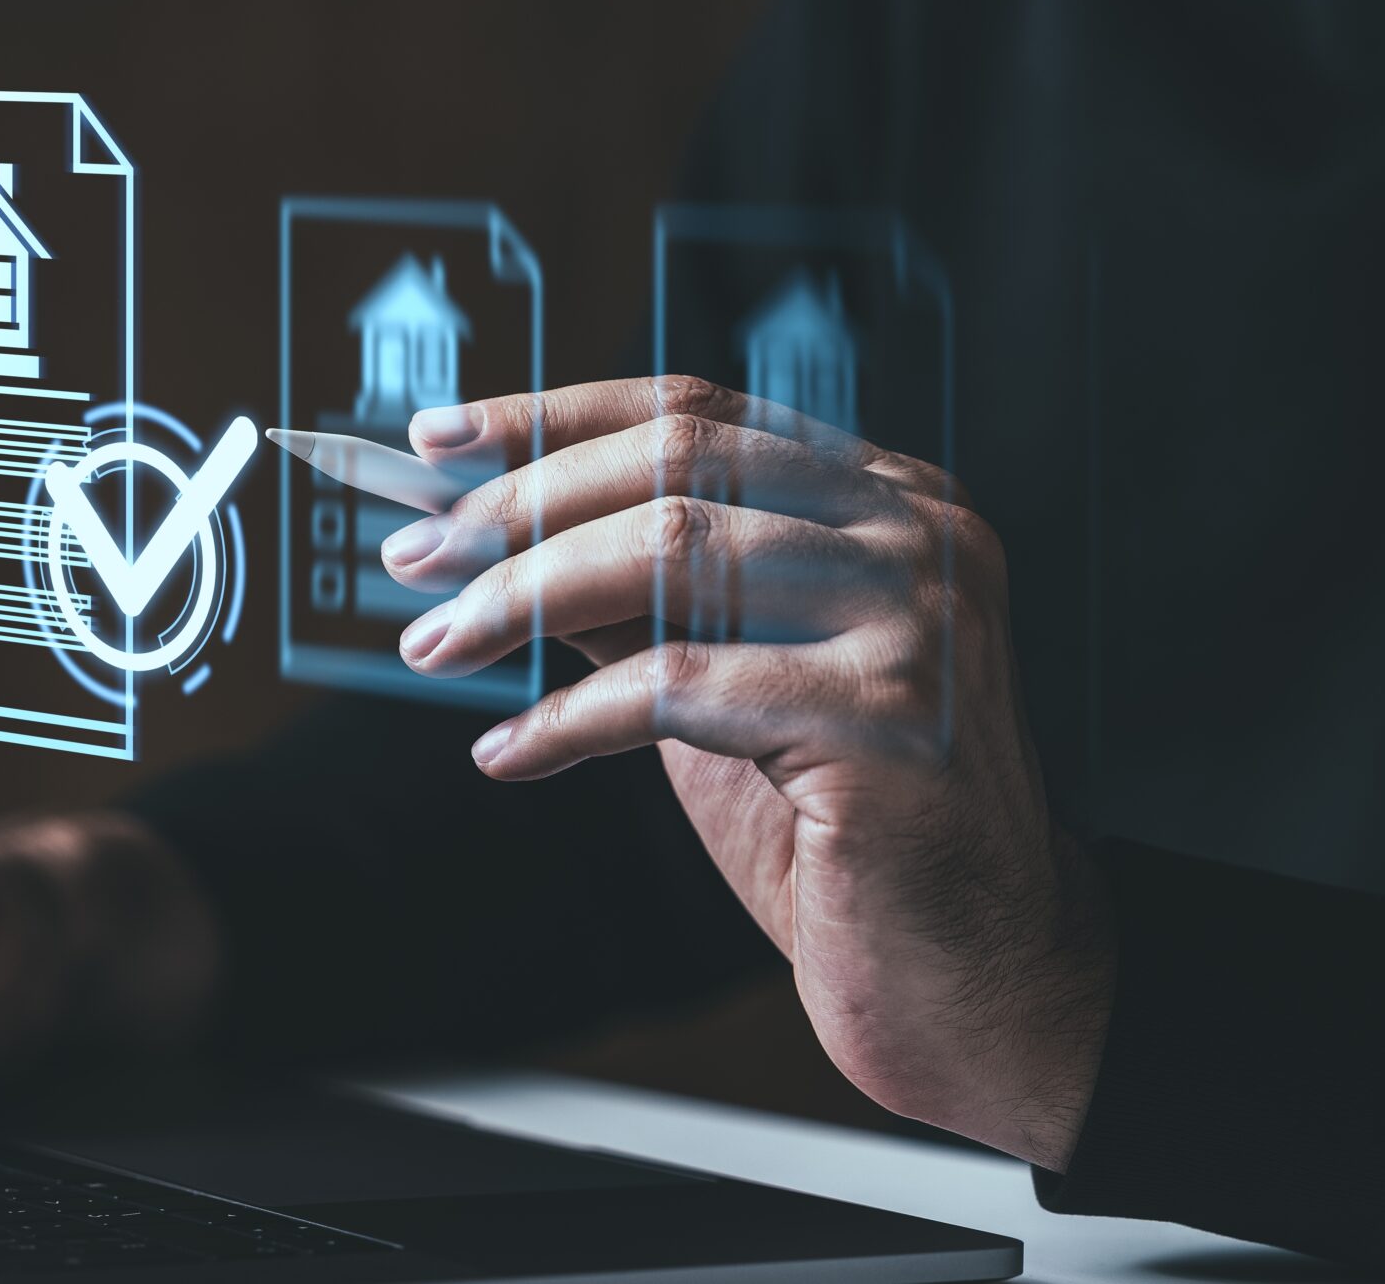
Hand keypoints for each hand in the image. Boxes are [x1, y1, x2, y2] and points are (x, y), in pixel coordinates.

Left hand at [383, 377, 1113, 1169]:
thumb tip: (482, 532)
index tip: (437, 441)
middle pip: (677, 463)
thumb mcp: (716, 678)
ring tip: (435, 645)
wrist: (970, 973)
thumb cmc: (837, 825)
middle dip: (518, 507)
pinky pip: (683, 685)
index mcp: (882, 497)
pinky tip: (509, 752)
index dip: (553, 415)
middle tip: (413, 558)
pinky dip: (570, 719)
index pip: (695, 411)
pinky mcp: (895, 715)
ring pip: (675, 553)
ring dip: (524, 598)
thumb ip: (627, 595)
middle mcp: (917, 532)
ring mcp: (921, 615)